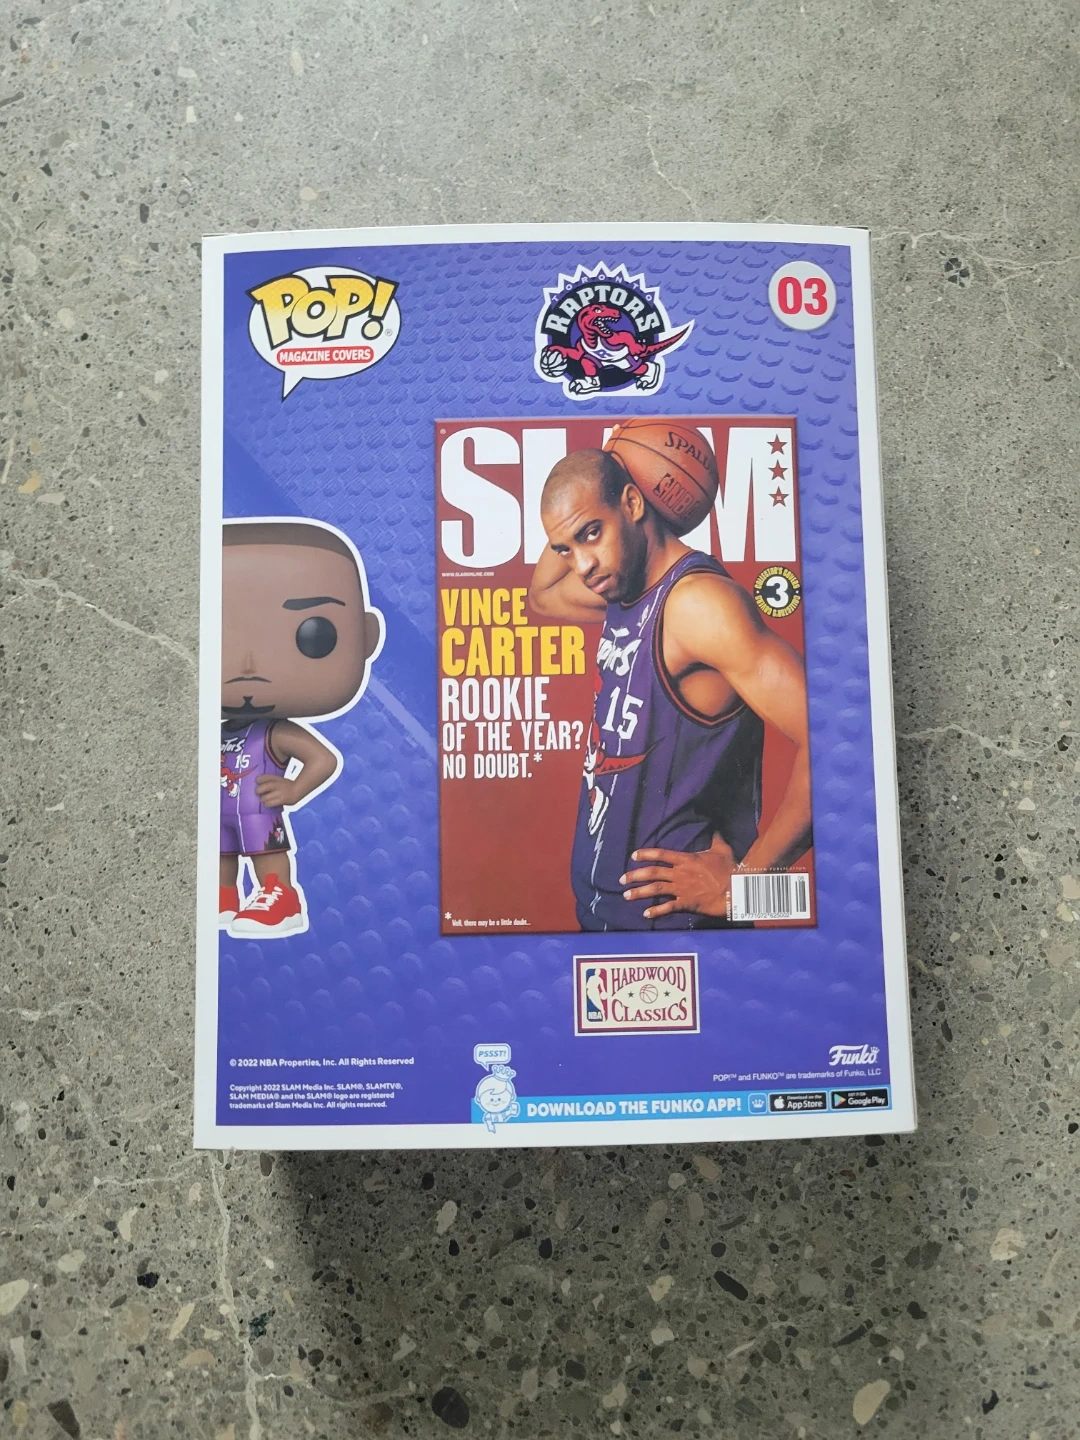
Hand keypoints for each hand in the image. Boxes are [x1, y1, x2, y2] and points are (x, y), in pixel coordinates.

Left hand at [254, 774, 296, 807]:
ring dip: (262, 799)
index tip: (257, 782)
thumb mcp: (278, 779)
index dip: (258, 780)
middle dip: (258, 791)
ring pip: (264, 798)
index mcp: (275, 778)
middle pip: (261, 788)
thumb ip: (269, 780)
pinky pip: (269, 803)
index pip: (263, 777)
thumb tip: (257, 782)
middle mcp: (276, 784)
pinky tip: (268, 803)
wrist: (298, 790)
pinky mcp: (281, 800)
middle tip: (259, 793)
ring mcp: (279, 792)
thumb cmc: (286, 786)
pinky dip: (267, 804)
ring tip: (264, 799)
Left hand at [620, 834, 735, 920]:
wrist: (736, 889)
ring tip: (626, 895)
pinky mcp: (687, 903)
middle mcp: (680, 874)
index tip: (633, 856)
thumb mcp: (722, 849)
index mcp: (686, 860)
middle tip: (621, 879)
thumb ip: (715, 838)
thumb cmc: (729, 868)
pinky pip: (668, 907)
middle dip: (635, 876)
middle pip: (652, 873)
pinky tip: (646, 914)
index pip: (661, 854)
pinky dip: (656, 911)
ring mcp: (682, 889)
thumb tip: (715, 827)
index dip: (646, 854)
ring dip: (639, 893)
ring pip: (655, 889)